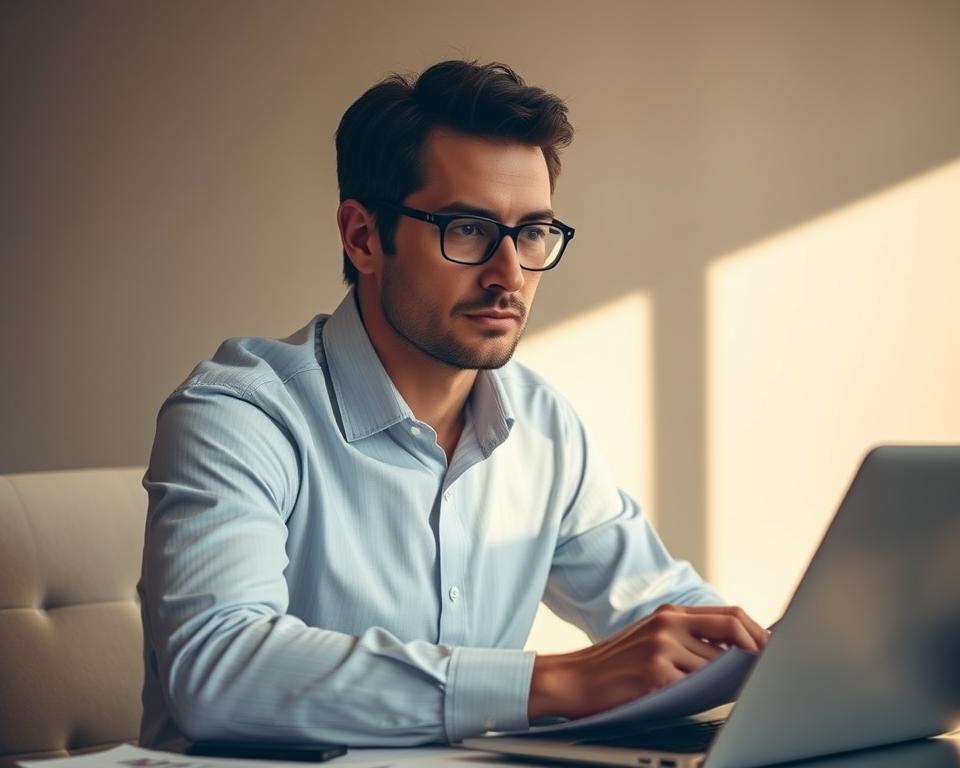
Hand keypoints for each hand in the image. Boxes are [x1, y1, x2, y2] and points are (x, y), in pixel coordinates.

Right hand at [528, 604, 768, 720]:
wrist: (574, 679)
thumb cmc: (615, 666)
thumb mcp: (651, 640)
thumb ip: (688, 640)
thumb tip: (736, 655)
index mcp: (670, 613)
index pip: (730, 615)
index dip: (758, 633)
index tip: (773, 650)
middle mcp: (668, 623)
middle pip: (733, 629)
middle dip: (758, 650)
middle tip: (769, 669)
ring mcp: (662, 646)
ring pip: (718, 665)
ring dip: (727, 681)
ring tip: (729, 691)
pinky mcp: (655, 672)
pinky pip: (695, 686)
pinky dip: (703, 695)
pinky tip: (697, 699)